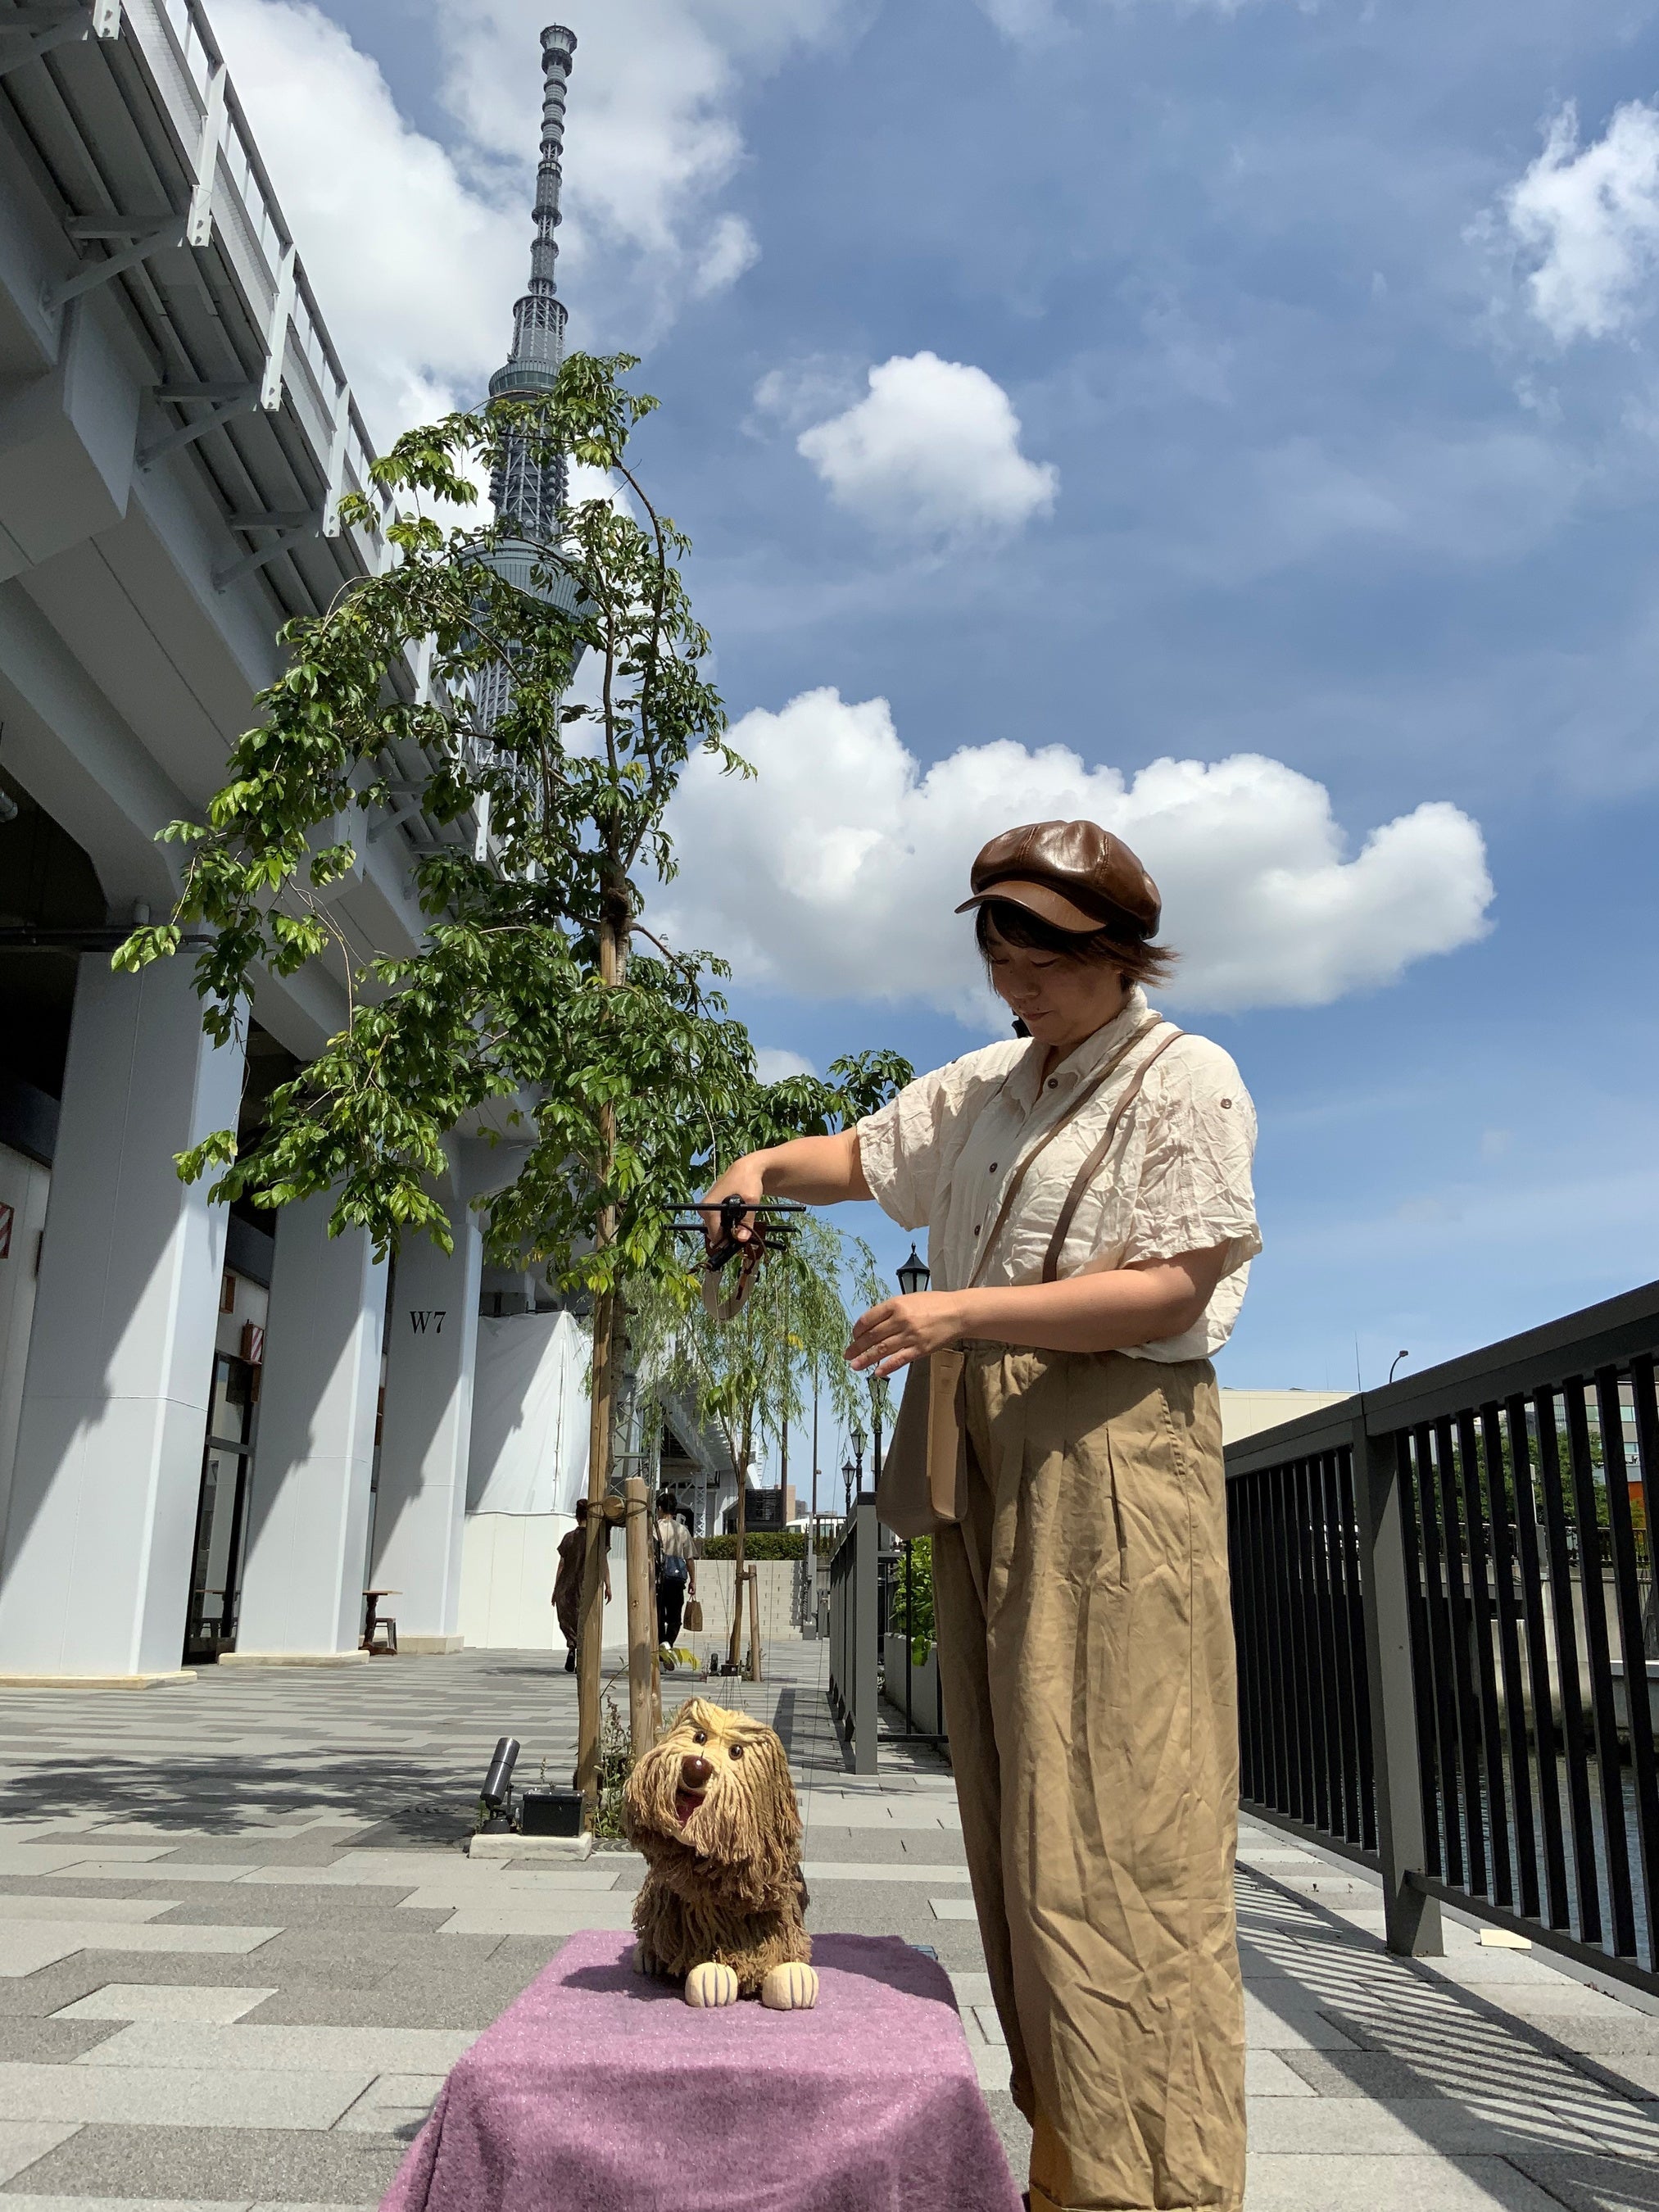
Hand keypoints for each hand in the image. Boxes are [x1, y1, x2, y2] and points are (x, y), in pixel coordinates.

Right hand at [697, 1155, 767, 1257]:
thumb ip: (746, 1221)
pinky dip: (726, 1224)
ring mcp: (706, 1208)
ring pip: (716, 1228)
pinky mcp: (710, 1207)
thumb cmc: (747, 1181)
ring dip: (728, 1230)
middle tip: (743, 1233)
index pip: (715, 1234)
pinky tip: (737, 1220)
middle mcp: (704, 1209)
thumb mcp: (751, 1201)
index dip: (727, 1241)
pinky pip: (717, 1222)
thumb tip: (741, 1239)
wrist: (746, 1168)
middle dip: (728, 1236)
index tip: (740, 1244)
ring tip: (742, 1225)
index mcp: (709, 1207)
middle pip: (714, 1232)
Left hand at [846, 1290, 965, 1377]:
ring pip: (882, 1349)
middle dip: (857, 1347)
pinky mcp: (920, 1349)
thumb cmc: (933, 1304)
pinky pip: (899, 1360)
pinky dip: (887, 1367)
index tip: (854, 1336)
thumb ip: (890, 1311)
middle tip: (847, 1355)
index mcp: (895, 1304)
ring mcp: (910, 1335)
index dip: (857, 1330)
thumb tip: (871, 1325)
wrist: (957, 1312)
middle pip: (872, 1336)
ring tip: (854, 1366)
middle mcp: (901, 1320)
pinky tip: (877, 1373)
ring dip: (866, 1359)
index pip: (868, 1319)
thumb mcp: (908, 1299)